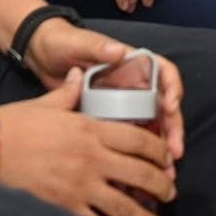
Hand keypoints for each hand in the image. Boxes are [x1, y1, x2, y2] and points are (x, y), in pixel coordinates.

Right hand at [0, 78, 176, 215]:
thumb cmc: (15, 123)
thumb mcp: (47, 104)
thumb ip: (70, 93)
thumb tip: (79, 76)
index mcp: (91, 128)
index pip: (138, 140)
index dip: (159, 152)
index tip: (167, 161)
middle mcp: (91, 158)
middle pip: (141, 174)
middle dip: (162, 187)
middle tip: (171, 195)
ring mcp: (80, 185)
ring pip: (126, 206)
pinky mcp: (65, 207)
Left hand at [24, 21, 185, 161]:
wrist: (40, 55)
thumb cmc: (63, 42)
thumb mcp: (80, 42)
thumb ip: (98, 47)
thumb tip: (119, 50)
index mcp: (131, 63)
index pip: (163, 72)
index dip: (173, 88)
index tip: (170, 107)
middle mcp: (133, 83)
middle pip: (163, 105)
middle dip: (172, 128)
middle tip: (174, 152)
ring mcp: (122, 102)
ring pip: (150, 125)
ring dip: (159, 148)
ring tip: (166, 172)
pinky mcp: (109, 117)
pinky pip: (128, 137)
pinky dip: (136, 154)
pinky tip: (139, 173)